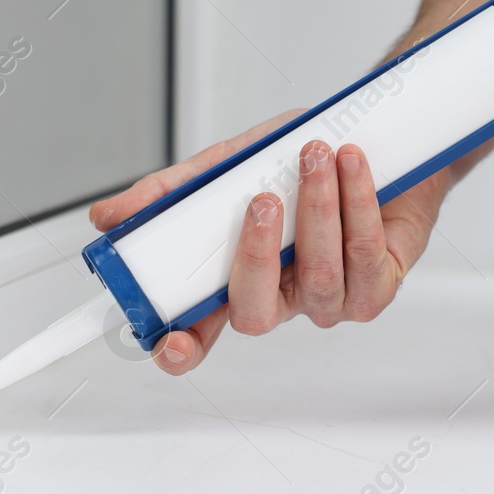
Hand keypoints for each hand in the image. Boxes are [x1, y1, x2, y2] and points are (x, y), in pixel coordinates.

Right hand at [90, 110, 447, 374]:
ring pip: (317, 277)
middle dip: (255, 257)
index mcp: (239, 281)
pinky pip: (362, 256)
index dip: (180, 347)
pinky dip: (356, 204)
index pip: (199, 331)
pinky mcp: (377, 290)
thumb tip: (107, 216)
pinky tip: (351, 165)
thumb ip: (173, 192)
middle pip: (255, 314)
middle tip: (260, 200)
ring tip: (315, 155)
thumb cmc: (306, 165)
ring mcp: (331, 300)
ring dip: (317, 209)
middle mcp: (283, 298)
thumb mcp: (231, 166)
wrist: (385, 146)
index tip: (167, 341)